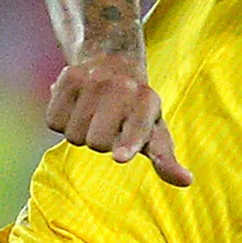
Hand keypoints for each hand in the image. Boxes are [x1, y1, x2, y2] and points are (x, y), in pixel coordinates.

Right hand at [47, 52, 190, 185]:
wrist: (112, 61)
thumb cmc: (136, 110)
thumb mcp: (154, 132)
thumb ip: (165, 159)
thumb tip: (187, 181)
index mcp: (148, 101)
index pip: (137, 127)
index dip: (129, 143)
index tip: (120, 157)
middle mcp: (123, 86)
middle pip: (98, 143)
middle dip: (100, 143)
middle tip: (108, 125)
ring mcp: (94, 79)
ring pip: (74, 135)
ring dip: (80, 133)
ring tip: (93, 116)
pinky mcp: (68, 76)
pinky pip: (54, 121)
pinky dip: (62, 121)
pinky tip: (76, 108)